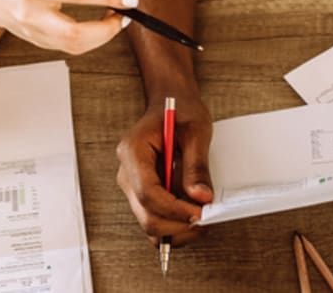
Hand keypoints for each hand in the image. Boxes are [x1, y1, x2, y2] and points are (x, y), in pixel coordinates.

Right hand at [0, 0, 134, 54]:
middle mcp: (32, 14)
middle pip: (75, 34)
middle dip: (107, 29)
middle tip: (124, 15)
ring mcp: (33, 33)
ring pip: (74, 47)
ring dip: (102, 36)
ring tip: (114, 18)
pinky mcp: (37, 43)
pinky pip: (70, 47)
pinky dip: (90, 38)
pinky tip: (98, 26)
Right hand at [113, 92, 212, 244]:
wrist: (171, 102)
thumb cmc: (181, 110)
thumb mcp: (196, 130)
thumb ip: (196, 165)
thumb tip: (201, 198)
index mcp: (133, 151)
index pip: (147, 193)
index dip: (174, 208)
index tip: (200, 213)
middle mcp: (126, 173)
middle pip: (145, 215)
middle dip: (177, 224)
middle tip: (206, 220)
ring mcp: (132, 186)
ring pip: (149, 223)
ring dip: (176, 229)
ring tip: (202, 219)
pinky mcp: (142, 194)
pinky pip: (154, 219)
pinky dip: (174, 226)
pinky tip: (192, 215)